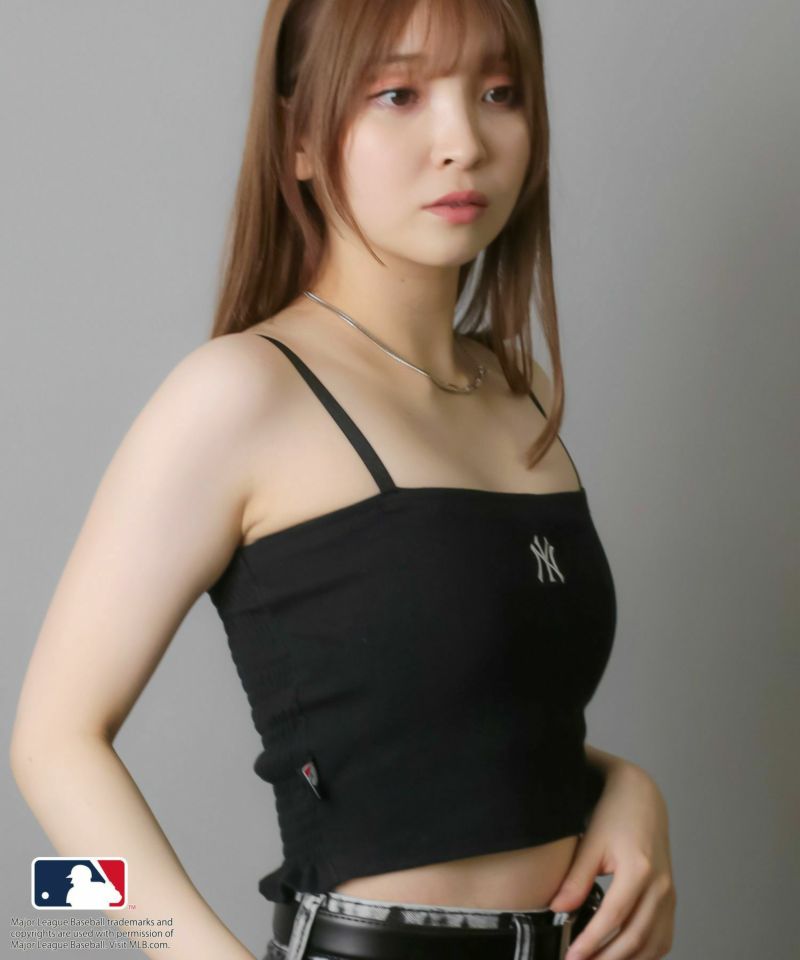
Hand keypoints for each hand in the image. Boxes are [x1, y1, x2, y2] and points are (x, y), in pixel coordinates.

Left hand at [548, 763, 675, 958]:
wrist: (642, 798)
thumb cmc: (614, 815)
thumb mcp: (591, 843)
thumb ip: (576, 878)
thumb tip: (558, 910)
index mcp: (639, 870)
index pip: (613, 917)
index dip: (591, 941)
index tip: (571, 957)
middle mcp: (660, 886)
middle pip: (635, 937)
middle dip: (607, 959)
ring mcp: (670, 894)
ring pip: (652, 944)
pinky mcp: (671, 898)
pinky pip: (663, 937)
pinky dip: (646, 954)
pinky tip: (626, 957)